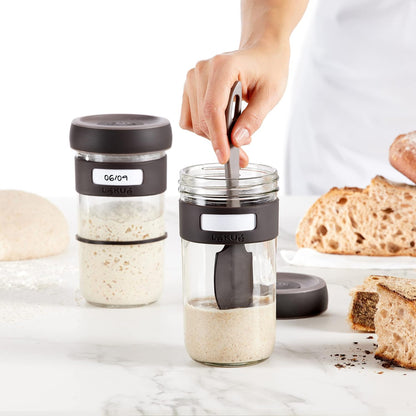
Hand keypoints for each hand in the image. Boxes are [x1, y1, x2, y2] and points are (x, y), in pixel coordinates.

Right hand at [180, 43, 289, 166]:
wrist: (262, 52)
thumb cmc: (268, 68)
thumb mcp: (270, 95)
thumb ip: (253, 119)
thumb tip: (237, 140)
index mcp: (223, 67)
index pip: (212, 109)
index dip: (217, 137)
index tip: (224, 157)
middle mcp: (203, 70)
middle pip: (203, 120)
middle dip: (221, 141)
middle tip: (241, 153)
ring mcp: (193, 78)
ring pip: (195, 124)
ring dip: (214, 136)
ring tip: (235, 134)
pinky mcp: (190, 88)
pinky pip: (189, 120)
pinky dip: (205, 129)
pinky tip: (221, 125)